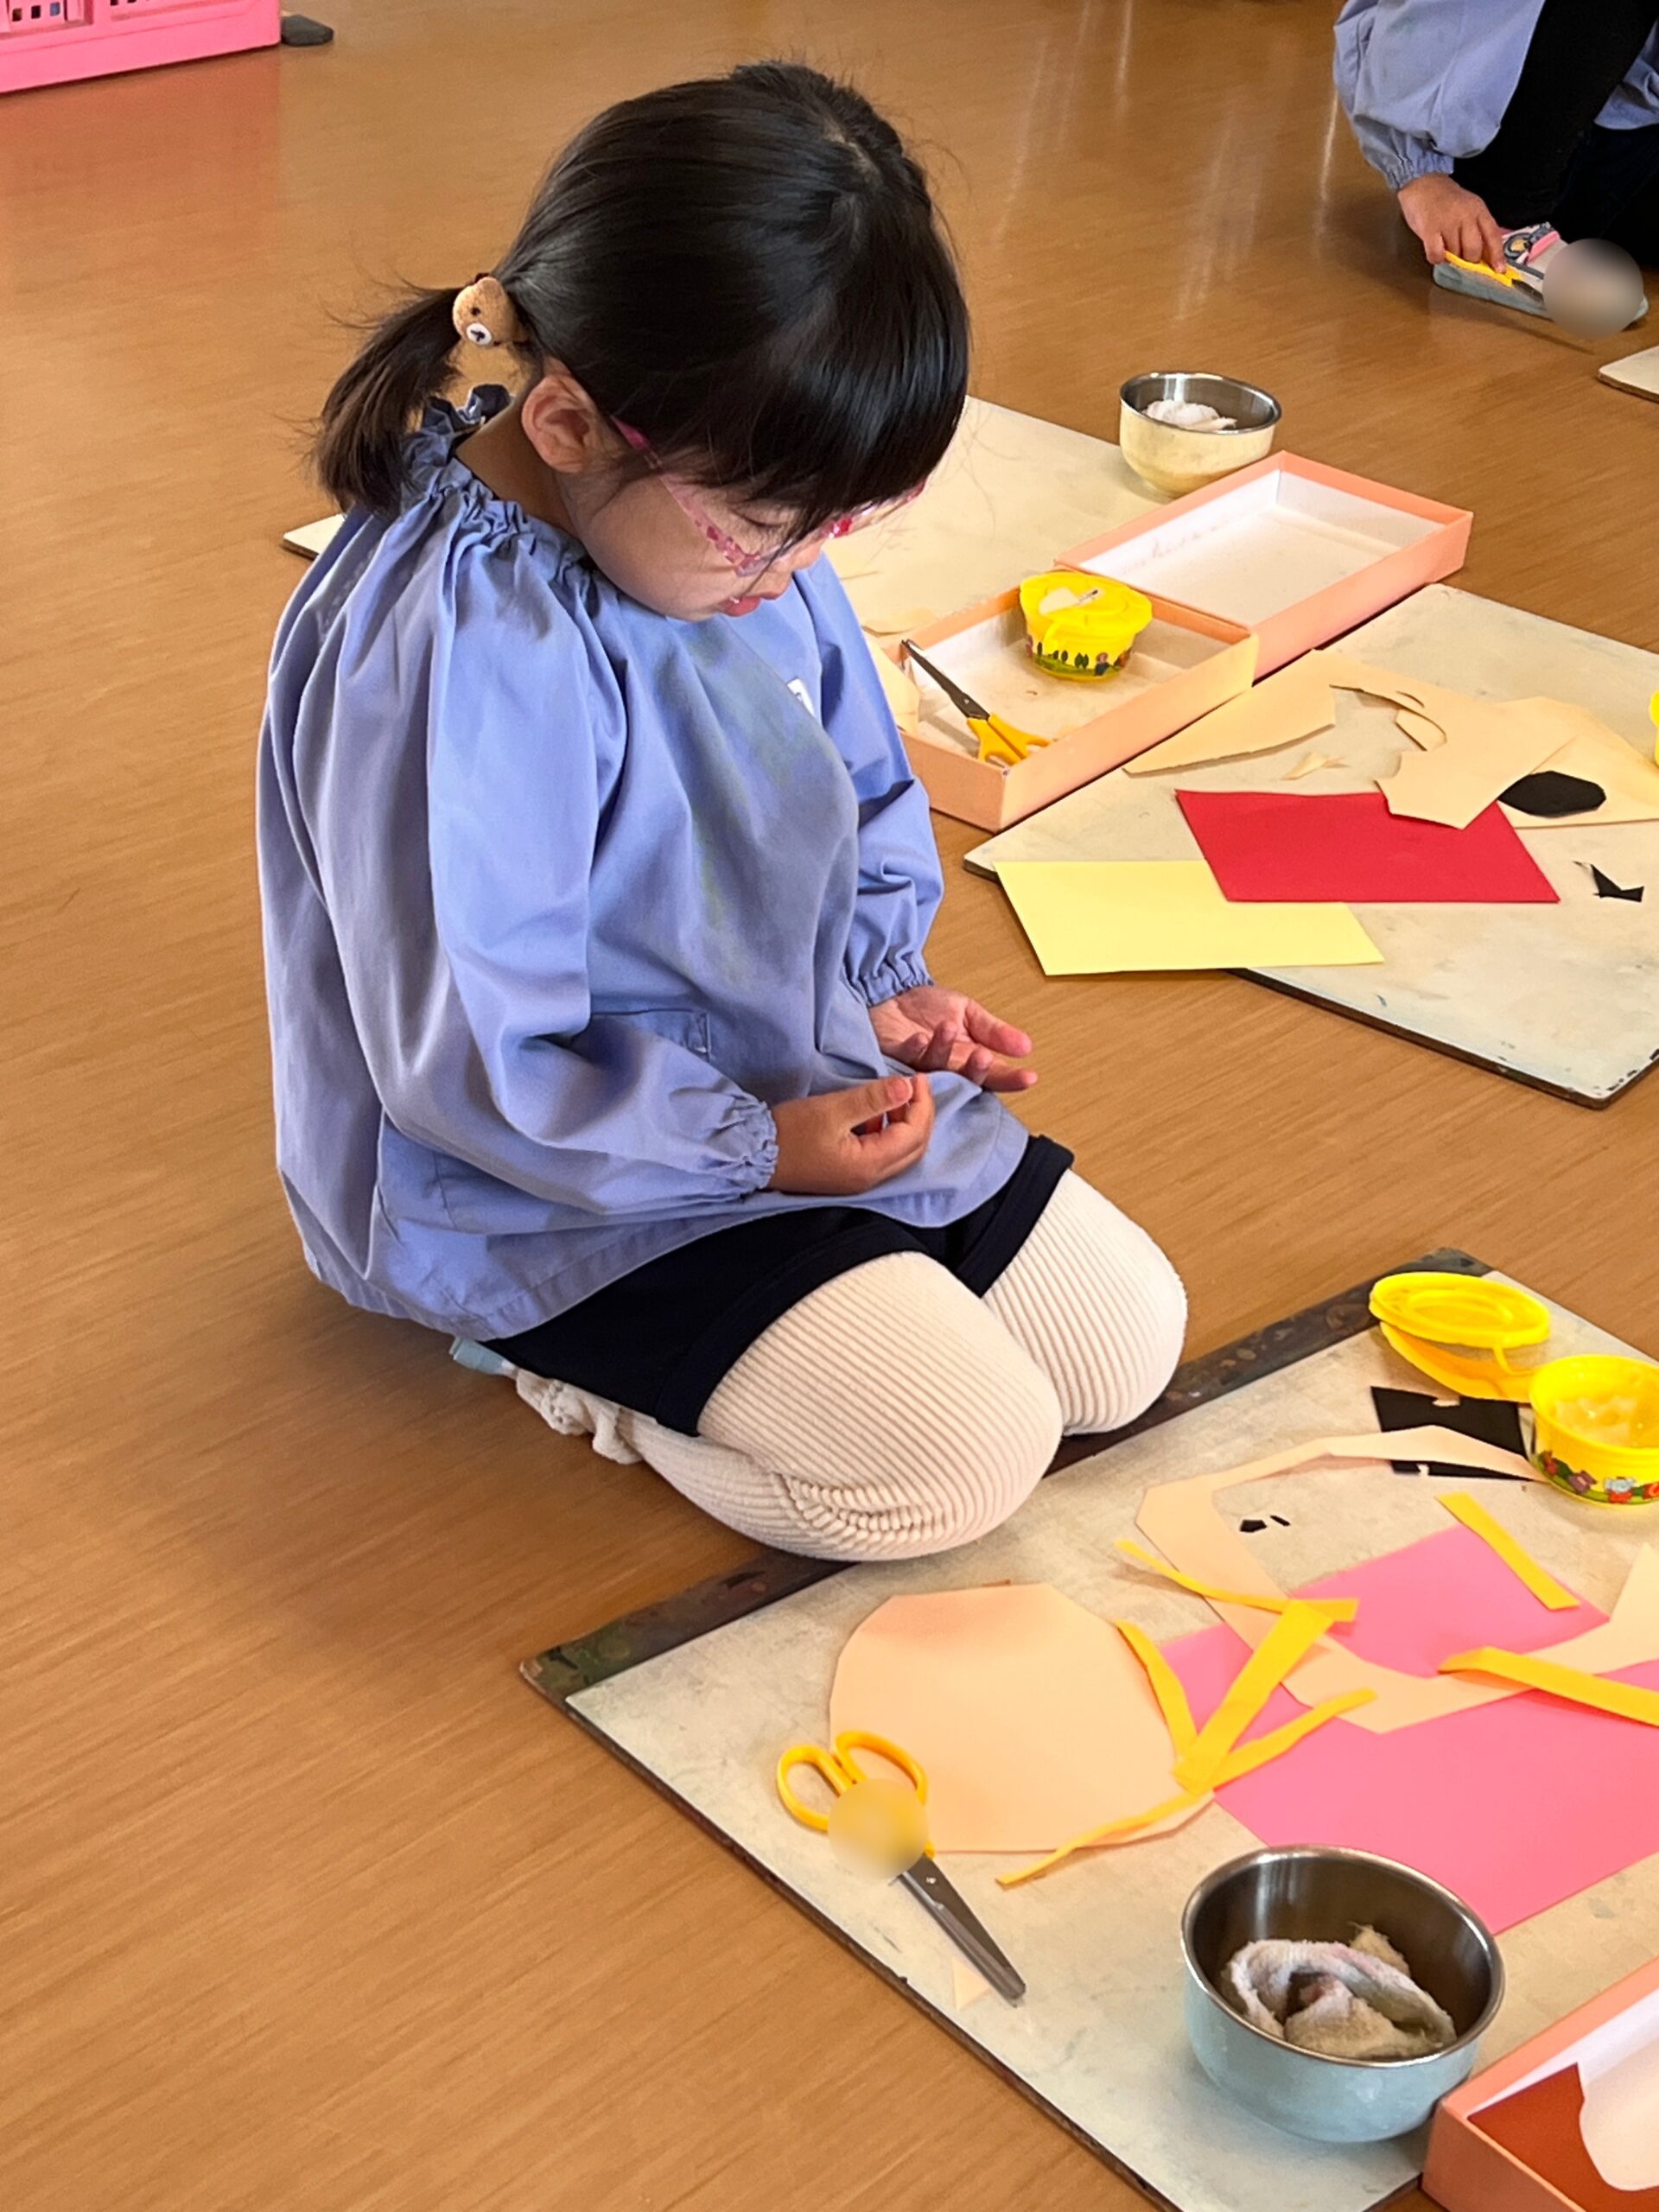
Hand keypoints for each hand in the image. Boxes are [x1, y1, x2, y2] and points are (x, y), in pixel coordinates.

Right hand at [767, 1075, 935, 1195]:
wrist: (754, 1156)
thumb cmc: (790, 1132)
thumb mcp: (832, 1109)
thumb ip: (873, 1098)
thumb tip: (907, 1086)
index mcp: (869, 1164)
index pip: (913, 1134)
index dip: (922, 1104)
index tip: (918, 1077)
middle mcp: (870, 1178)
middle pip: (914, 1148)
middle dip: (921, 1115)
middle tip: (916, 1086)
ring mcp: (860, 1179)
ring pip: (901, 1153)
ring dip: (905, 1124)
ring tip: (895, 1097)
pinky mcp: (849, 1175)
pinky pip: (883, 1155)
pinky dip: (888, 1133)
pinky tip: (873, 1115)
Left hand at [869, 984, 1036, 1093]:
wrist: (889, 993)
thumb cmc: (926, 1007)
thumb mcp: (967, 1012)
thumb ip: (994, 1031)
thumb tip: (1026, 1046)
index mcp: (968, 1058)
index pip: (996, 1074)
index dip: (1012, 1078)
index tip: (1029, 1077)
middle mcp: (947, 1067)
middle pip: (968, 1079)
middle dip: (977, 1069)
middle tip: (983, 1056)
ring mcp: (922, 1066)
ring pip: (938, 1066)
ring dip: (944, 1048)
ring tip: (947, 1028)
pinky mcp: (897, 1060)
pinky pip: (908, 1057)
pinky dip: (916, 1047)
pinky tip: (920, 1037)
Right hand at [1398, 174, 1506, 269]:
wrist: (1423, 183)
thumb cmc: (1446, 200)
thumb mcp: (1468, 208)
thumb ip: (1477, 228)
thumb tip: (1485, 256)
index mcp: (1478, 210)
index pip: (1492, 236)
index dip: (1497, 255)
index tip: (1499, 270)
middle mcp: (1466, 216)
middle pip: (1473, 251)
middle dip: (1469, 260)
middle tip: (1461, 257)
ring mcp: (1448, 223)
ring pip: (1455, 255)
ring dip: (1451, 258)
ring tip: (1445, 247)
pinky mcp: (1430, 230)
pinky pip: (1437, 255)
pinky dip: (1437, 259)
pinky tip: (1435, 251)